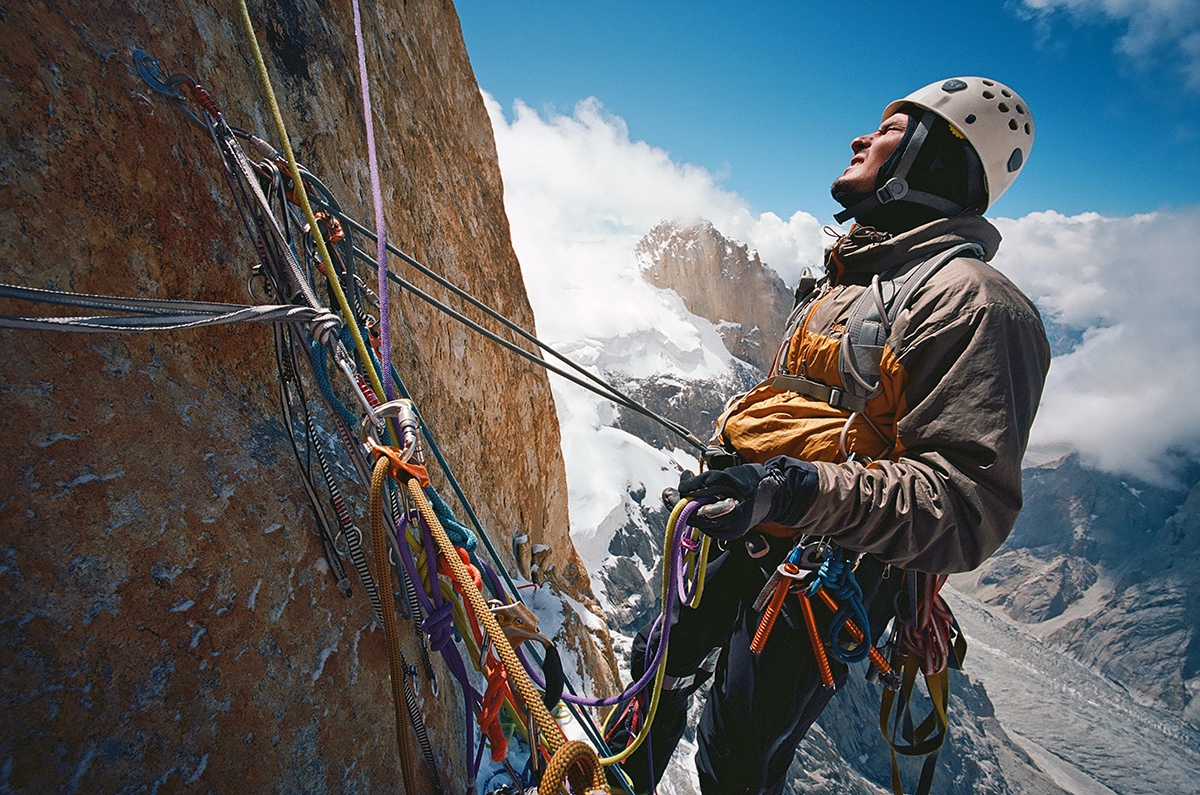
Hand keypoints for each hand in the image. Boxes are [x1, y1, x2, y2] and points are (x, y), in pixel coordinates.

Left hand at [677, 457, 819, 540]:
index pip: (695, 514)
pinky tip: (703, 493)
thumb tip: (683, 487)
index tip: (668, 491)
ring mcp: (728, 532)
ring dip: (692, 501)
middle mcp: (728, 530)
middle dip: (684, 499)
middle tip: (682, 479)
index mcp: (730, 518)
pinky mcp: (728, 530)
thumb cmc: (756, 482)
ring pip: (699, 520)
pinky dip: (701, 506)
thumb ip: (705, 483)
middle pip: (694, 519)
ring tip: (691, 480)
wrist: (777, 492)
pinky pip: (707, 520)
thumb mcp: (729, 476)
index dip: (679, 502)